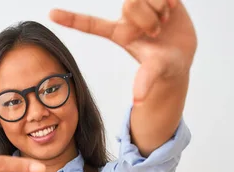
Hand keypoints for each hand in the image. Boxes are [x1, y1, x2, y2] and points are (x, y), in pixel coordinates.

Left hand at [49, 0, 196, 101]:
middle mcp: (126, 17)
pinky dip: (170, 0)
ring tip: (164, 22)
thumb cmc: (164, 66)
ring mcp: (141, 4)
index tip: (50, 14)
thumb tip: (138, 100)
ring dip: (159, 9)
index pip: (90, 24)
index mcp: (118, 34)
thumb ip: (146, 80)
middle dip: (147, 19)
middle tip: (155, 32)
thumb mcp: (155, 71)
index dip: (71, 18)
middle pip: (130, 4)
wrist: (183, 53)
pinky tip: (172, 9)